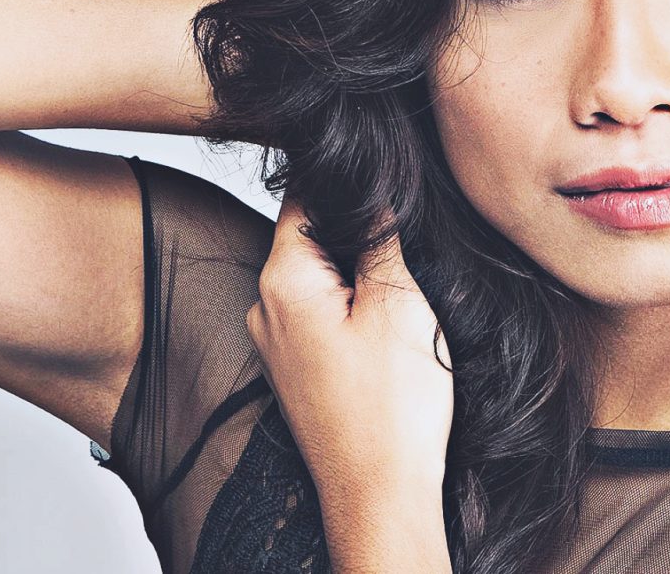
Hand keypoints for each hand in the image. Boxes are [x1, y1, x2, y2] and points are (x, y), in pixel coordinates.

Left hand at [246, 194, 453, 505]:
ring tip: (400, 282)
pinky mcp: (294, 370)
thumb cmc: (391, 411)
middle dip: (354, 225)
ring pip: (315, 277)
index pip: (302, 194)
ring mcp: (275, 343)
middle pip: (308, 235)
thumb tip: (372, 191)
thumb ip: (380, 238)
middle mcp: (264, 307)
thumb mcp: (399, 304)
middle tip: (405, 230)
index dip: (345, 177)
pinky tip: (383, 322)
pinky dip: (348, 306)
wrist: (380, 499)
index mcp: (282, 280)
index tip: (383, 170)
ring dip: (353, 269)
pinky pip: (316, 314)